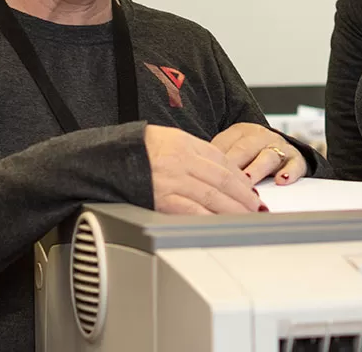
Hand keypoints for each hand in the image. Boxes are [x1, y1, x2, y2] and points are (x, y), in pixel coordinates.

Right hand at [143, 125, 262, 214]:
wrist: (105, 159)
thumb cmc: (134, 150)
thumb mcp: (167, 138)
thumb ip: (192, 150)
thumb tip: (216, 167)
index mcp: (184, 144)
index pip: (221, 160)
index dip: (239, 176)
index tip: (249, 187)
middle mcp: (181, 161)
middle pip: (222, 179)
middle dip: (243, 194)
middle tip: (256, 205)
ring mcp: (172, 181)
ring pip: (213, 196)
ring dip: (233, 208)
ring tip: (246, 215)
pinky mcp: (162, 200)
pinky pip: (192, 210)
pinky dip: (210, 217)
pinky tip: (220, 222)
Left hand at [210, 123, 307, 184]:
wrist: (280, 149)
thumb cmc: (249, 154)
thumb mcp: (231, 149)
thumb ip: (215, 160)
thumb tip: (196, 174)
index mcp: (240, 132)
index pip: (224, 144)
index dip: (214, 160)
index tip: (204, 174)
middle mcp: (260, 137)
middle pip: (245, 149)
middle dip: (235, 165)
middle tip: (224, 180)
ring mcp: (279, 147)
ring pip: (268, 156)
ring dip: (257, 169)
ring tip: (248, 181)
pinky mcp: (296, 159)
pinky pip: (294, 165)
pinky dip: (289, 173)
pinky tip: (281, 180)